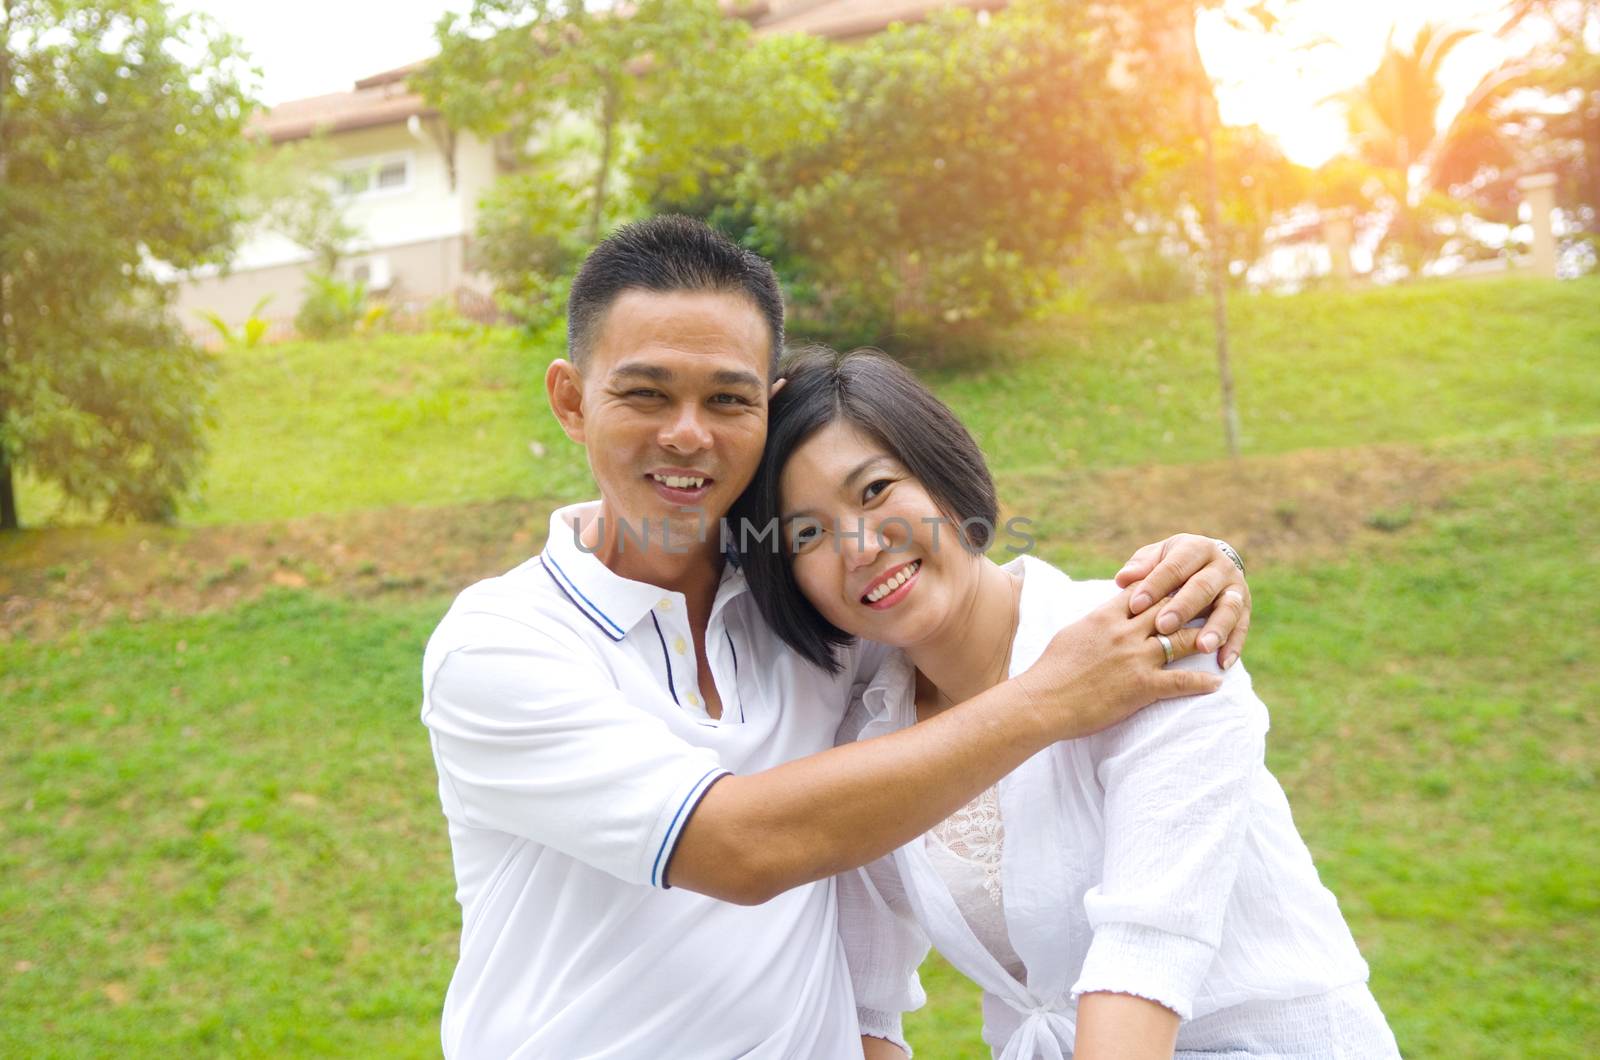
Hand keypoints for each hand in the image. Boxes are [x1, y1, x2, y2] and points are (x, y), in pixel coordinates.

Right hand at [1014, 588, 1222, 741]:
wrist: (1043, 701)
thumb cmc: (1050, 670)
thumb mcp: (1072, 633)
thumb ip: (1096, 621)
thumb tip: (1105, 614)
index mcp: (1106, 616)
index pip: (1145, 591)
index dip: (1167, 585)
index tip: (1185, 581)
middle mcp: (1125, 632)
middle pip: (1170, 609)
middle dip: (1195, 603)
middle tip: (1216, 601)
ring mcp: (1135, 658)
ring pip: (1181, 641)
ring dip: (1206, 638)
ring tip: (1223, 638)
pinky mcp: (1141, 686)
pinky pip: (1180, 681)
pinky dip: (1202, 682)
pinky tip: (1217, 683)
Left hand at [1115, 534, 1250, 668]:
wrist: (1206, 565)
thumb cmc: (1170, 565)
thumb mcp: (1155, 558)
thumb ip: (1141, 567)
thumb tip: (1123, 578)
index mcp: (1196, 548)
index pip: (1174, 566)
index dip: (1154, 585)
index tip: (1135, 606)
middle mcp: (1221, 566)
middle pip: (1202, 587)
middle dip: (1183, 608)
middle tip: (1162, 626)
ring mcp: (1237, 588)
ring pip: (1229, 608)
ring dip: (1216, 628)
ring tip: (1202, 647)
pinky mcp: (1246, 610)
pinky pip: (1242, 629)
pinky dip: (1234, 646)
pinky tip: (1223, 663)